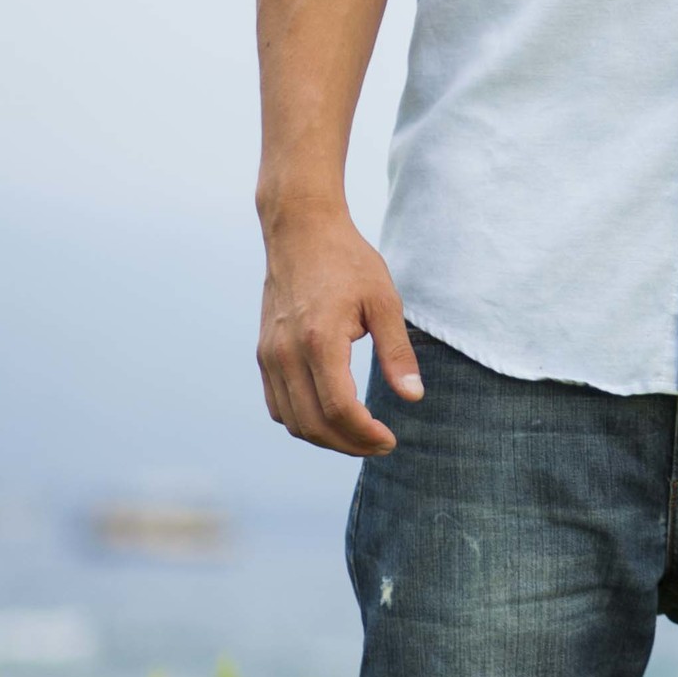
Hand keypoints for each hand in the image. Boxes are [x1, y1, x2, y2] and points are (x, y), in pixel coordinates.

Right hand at [258, 203, 422, 455]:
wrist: (301, 232)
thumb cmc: (348, 261)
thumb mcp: (385, 302)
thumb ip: (397, 353)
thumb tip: (413, 398)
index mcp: (319, 340)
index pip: (339, 409)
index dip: (365, 435)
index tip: (390, 440)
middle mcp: (286, 353)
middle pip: (313, 424)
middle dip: (349, 444)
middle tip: (380, 444)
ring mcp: (270, 356)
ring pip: (291, 421)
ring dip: (325, 438)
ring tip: (360, 435)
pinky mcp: (264, 354)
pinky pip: (278, 405)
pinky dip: (303, 421)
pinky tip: (332, 417)